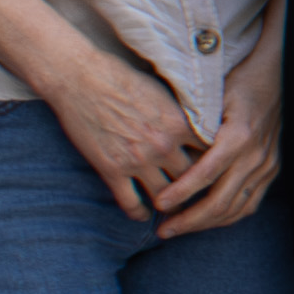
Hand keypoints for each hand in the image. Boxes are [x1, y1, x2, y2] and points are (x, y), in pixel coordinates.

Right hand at [42, 38, 208, 223]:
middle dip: (194, 189)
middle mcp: (163, 146)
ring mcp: (137, 161)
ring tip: (172, 211)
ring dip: (169, 205)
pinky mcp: (111, 170)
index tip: (212, 173)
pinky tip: (140, 215)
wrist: (81, 78)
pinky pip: (130, 203)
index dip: (212, 166)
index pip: (209, 154)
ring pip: (164, 197)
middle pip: (191, 179)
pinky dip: (137, 213)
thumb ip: (180, 115)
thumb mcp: (162, 92)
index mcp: (179, 124)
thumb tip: (198, 128)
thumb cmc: (122, 78)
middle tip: (196, 198)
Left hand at [152, 37, 283, 238]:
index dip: (181, 192)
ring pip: (235, 209)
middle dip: (189, 220)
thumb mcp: (212, 97)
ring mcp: (266, 166)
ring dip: (205, 224)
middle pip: (221, 201)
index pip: (206, 174)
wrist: (276, 77)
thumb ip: (193, 125)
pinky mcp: (271, 171)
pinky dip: (226, 218)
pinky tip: (206, 221)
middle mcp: (255, 156)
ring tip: (179, 229)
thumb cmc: (237, 83)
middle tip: (163, 230)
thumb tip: (163, 151)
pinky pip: (249, 205)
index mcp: (239, 136)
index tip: (159, 205)